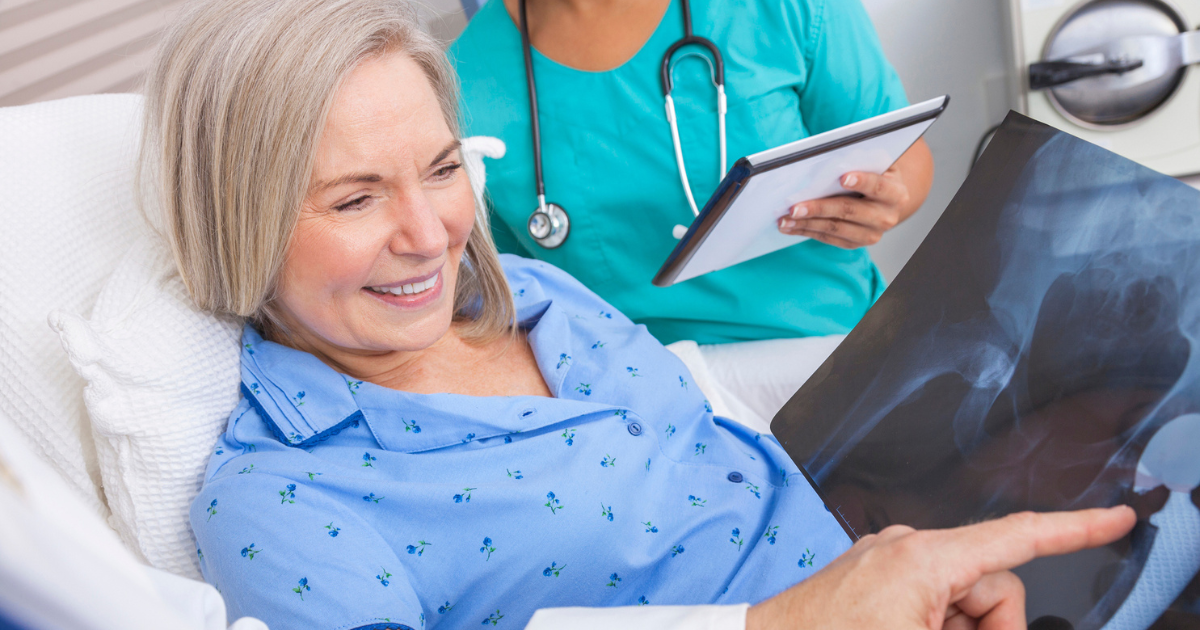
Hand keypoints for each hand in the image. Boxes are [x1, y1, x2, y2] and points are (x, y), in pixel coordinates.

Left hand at [746, 506, 1136, 629]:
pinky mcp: (874, 575)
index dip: (1075, 528)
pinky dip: (935, 624)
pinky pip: (928, 597)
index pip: (1017, 535)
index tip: (1116, 518)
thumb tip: (1006, 624)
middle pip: (992, 583)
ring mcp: (888, 559)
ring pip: (961, 597)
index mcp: (924, 558)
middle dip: (991, 628)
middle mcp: (907, 547)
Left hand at [778, 138, 932, 248]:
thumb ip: (860, 161)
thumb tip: (829, 157)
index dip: (861, 181)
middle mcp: (886, 217)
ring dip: (806, 223)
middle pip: (849, 211)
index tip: (842, 177)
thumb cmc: (874, 175)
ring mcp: (871, 234)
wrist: (885, 201)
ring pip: (834, 228)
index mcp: (895, 193)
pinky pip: (828, 238)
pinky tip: (789, 226)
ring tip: (784, 218)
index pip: (878, 186)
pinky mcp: (855, 244)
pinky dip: (806, 231)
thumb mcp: (874, 165)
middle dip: (819, 208)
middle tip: (794, 207)